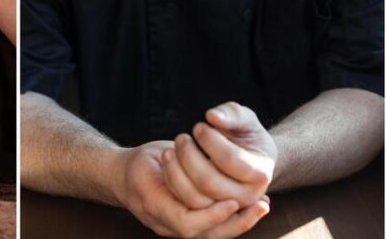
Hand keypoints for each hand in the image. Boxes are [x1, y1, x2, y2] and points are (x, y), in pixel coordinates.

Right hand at [112, 141, 265, 237]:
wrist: (123, 178)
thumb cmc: (139, 163)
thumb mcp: (151, 156)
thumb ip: (168, 162)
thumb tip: (182, 154)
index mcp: (155, 207)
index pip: (187, 224)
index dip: (211, 216)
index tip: (232, 200)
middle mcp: (166, 225)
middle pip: (205, 236)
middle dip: (236, 224)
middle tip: (260, 206)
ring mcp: (176, 228)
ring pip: (211, 235)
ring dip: (239, 223)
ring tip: (262, 207)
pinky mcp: (186, 225)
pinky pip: (211, 229)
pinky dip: (232, 220)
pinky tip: (250, 207)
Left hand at [160, 102, 274, 216]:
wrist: (247, 158)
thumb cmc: (245, 135)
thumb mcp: (244, 119)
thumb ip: (232, 114)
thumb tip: (213, 116)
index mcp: (260, 173)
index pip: (230, 159)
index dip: (210, 141)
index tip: (198, 126)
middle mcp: (247, 196)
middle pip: (210, 183)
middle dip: (189, 157)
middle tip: (181, 137)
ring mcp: (228, 209)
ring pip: (195, 198)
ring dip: (176, 172)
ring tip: (170, 149)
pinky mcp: (210, 214)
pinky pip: (185, 206)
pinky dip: (173, 183)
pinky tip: (170, 162)